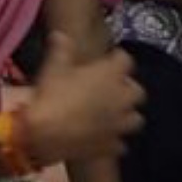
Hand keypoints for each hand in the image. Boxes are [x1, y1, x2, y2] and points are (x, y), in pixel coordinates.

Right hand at [27, 33, 144, 164]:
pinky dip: (113, 141)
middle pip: (138, 92)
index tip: (107, 60)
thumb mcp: (54, 66)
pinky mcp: (113, 146)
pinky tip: (102, 139)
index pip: (126, 59)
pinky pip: (120, 144)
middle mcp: (123, 99)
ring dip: (126, 116)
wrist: (44, 134)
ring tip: (112, 116)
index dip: (116, 59)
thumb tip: (60, 35)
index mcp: (112, 74)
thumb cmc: (52, 94)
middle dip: (127, 90)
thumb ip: (62, 48)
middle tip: (110, 90)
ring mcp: (120, 125)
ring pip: (136, 119)